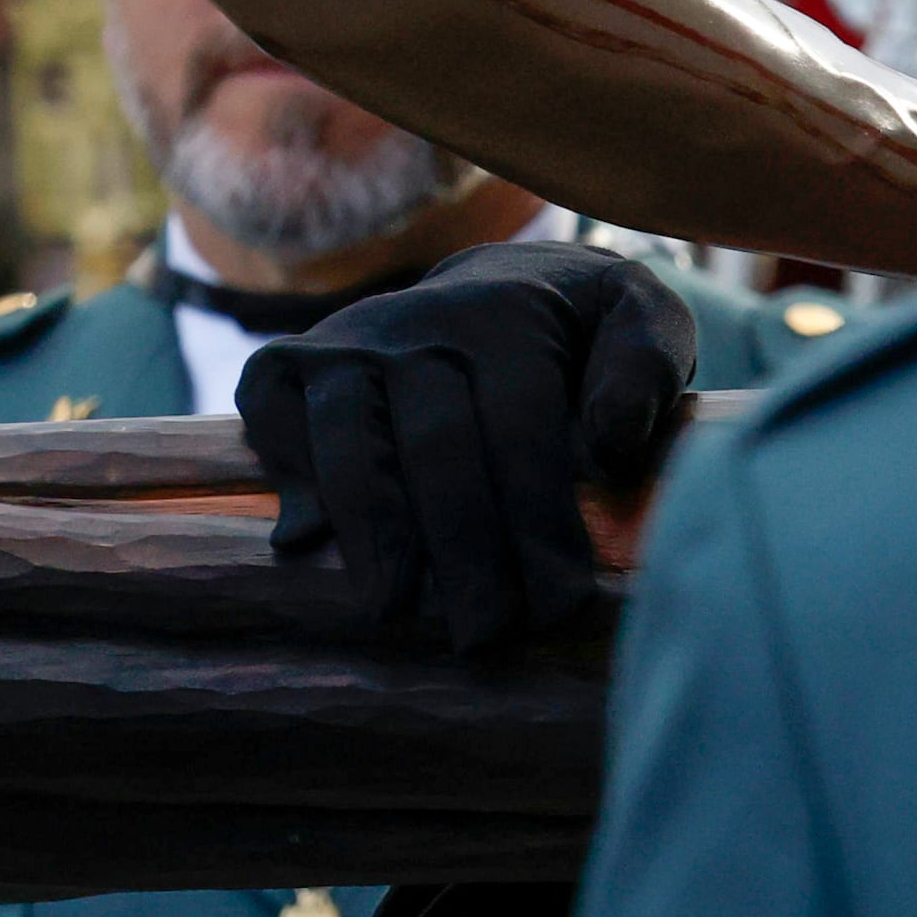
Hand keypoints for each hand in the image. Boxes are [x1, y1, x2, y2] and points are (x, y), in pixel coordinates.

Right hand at [234, 239, 693, 657]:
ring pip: (349, 438)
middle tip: (484, 634)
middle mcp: (415, 322)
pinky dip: (289, 476)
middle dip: (461, 552)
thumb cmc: (580, 330)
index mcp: (505, 315)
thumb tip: (605, 446)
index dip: (536, 522)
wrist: (499, 281)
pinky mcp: (290, 360)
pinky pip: (273, 416)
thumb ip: (643, 367)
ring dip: (371, 532)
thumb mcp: (640, 318)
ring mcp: (344, 340)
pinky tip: (311, 541)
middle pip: (434, 445)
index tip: (557, 605)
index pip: (517, 427)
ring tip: (393, 608)